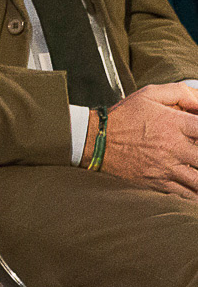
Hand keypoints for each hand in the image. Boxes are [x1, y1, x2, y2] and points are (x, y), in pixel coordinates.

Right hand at [99, 83, 197, 197]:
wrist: (98, 139)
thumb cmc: (124, 117)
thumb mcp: (149, 94)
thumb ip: (179, 92)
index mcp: (173, 123)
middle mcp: (173, 146)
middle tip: (196, 152)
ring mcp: (167, 167)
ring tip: (196, 166)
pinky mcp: (159, 182)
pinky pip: (187, 194)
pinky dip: (195, 193)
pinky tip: (194, 186)